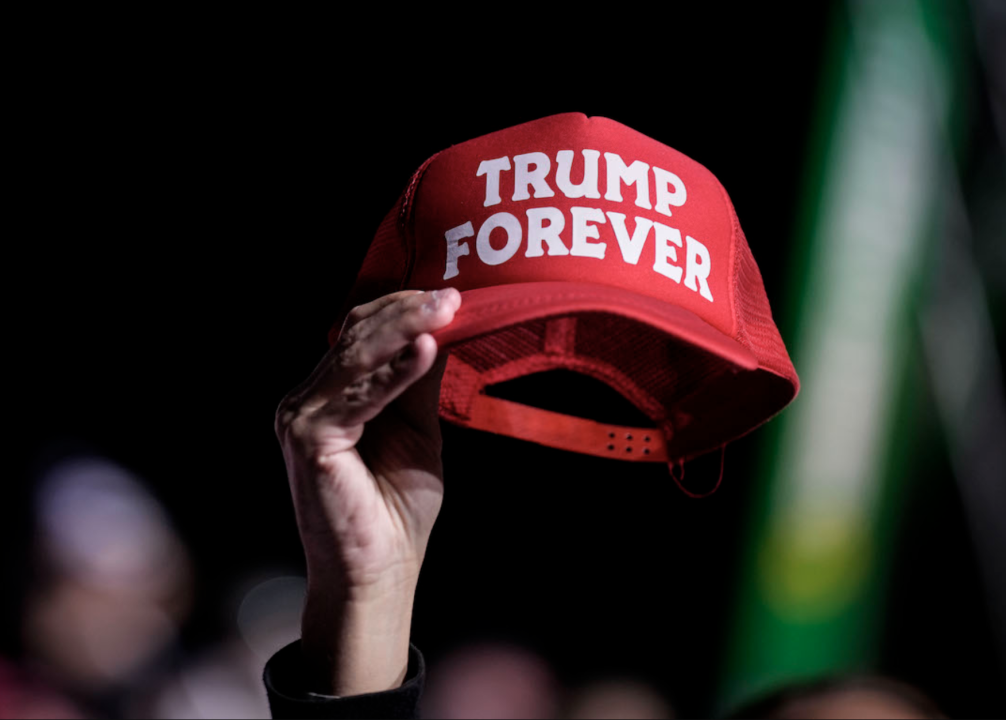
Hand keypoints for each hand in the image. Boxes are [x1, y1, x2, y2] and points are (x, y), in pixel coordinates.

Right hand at [274, 287, 461, 694]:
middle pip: (356, 336)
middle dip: (407, 311)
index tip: (451, 296)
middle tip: (453, 296)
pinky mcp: (308, 438)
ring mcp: (300, 417)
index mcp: (328, 394)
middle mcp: (305, 399)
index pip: (360, 333)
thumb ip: (418, 381)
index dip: (403, 309)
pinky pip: (358, 394)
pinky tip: (427, 351)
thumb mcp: (417, 429)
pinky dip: (395, 372)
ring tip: (446, 311)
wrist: (380, 570)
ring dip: (404, 329)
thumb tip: (440, 329)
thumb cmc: (396, 507)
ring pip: (356, 357)